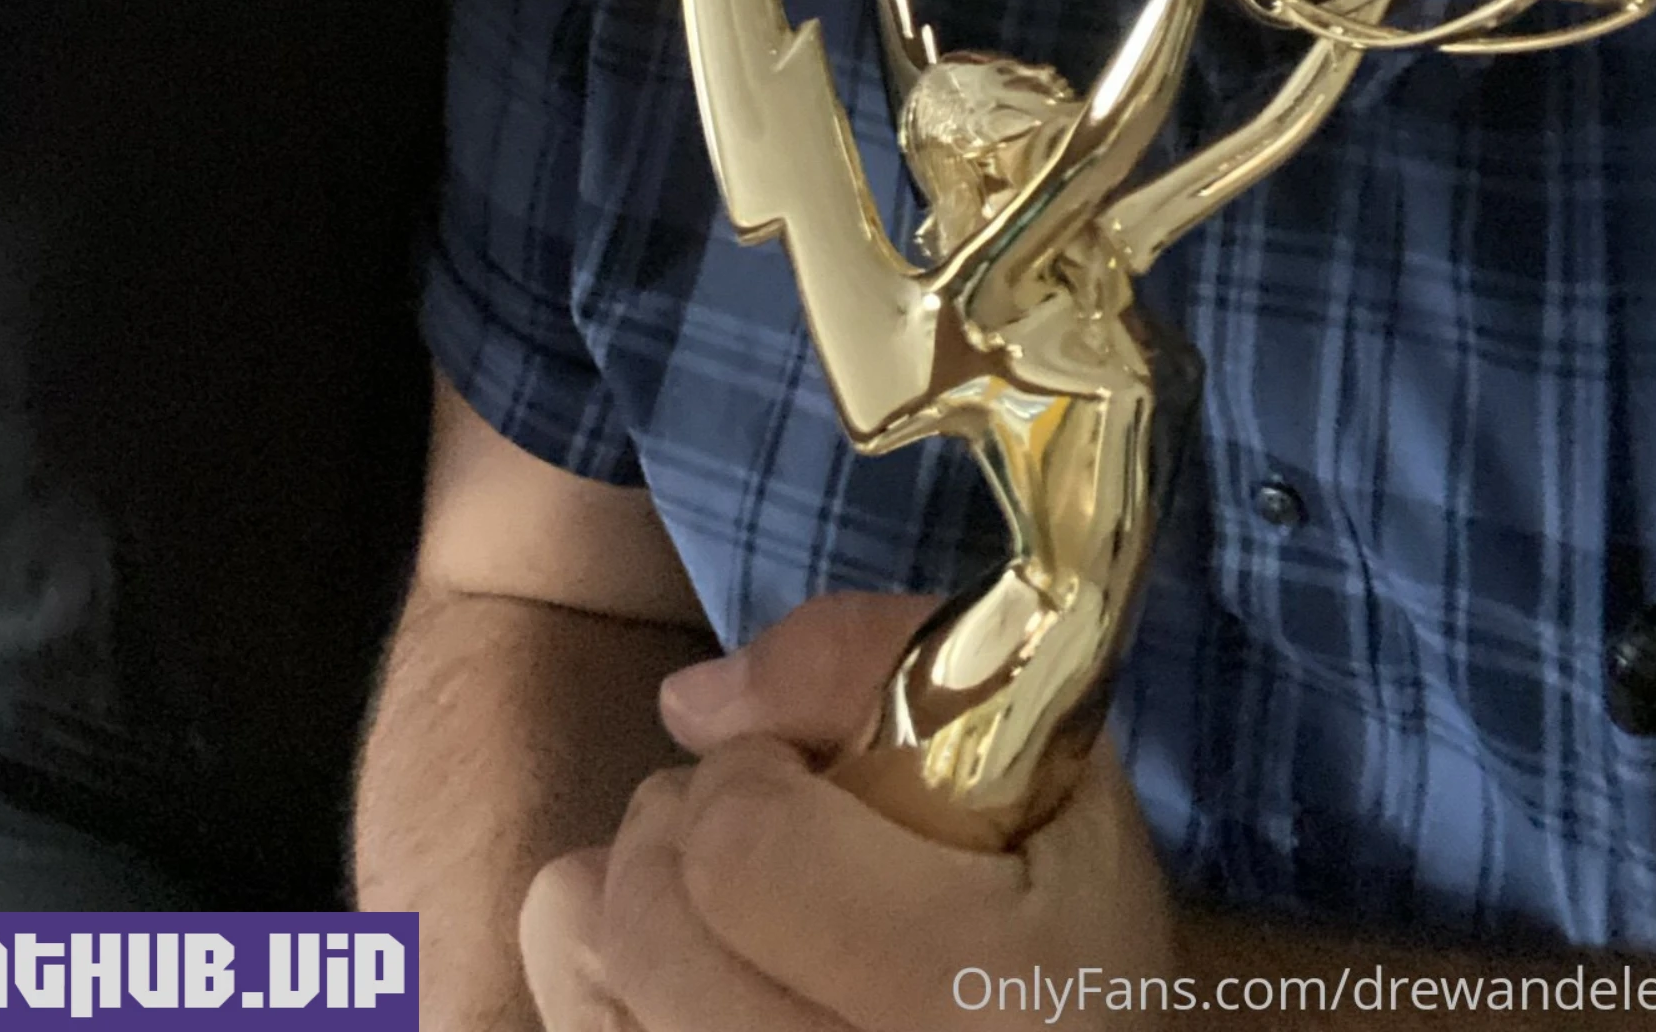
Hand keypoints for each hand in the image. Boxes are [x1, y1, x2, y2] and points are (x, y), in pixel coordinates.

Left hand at [519, 591, 1176, 1030]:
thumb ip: (868, 661)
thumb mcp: (1033, 743)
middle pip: (651, 926)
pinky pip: (584, 1025)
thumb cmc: (1071, 903)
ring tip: (736, 902)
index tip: (808, 773)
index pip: (742, 851)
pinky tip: (699, 969)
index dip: (752, 773)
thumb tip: (689, 702)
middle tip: (769, 825)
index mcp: (978, 995)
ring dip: (642, 903)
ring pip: (591, 985)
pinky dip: (612, 978)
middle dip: (689, 830)